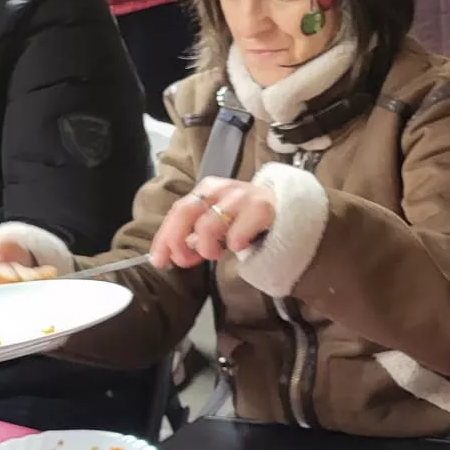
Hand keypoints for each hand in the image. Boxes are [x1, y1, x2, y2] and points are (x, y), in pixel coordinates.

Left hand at [149, 178, 276, 267]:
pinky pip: (237, 233)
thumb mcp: (220, 222)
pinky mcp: (262, 208)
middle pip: (186, 212)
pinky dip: (233, 244)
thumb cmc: (250, 219)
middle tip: (185, 260)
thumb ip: (197, 233)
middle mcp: (221, 189)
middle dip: (178, 241)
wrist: (291, 209)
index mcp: (207, 190)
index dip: (165, 237)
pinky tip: (239, 246)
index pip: (177, 211)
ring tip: (218, 253)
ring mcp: (242, 196)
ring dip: (207, 247)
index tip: (159, 260)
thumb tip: (177, 250)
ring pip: (208, 225)